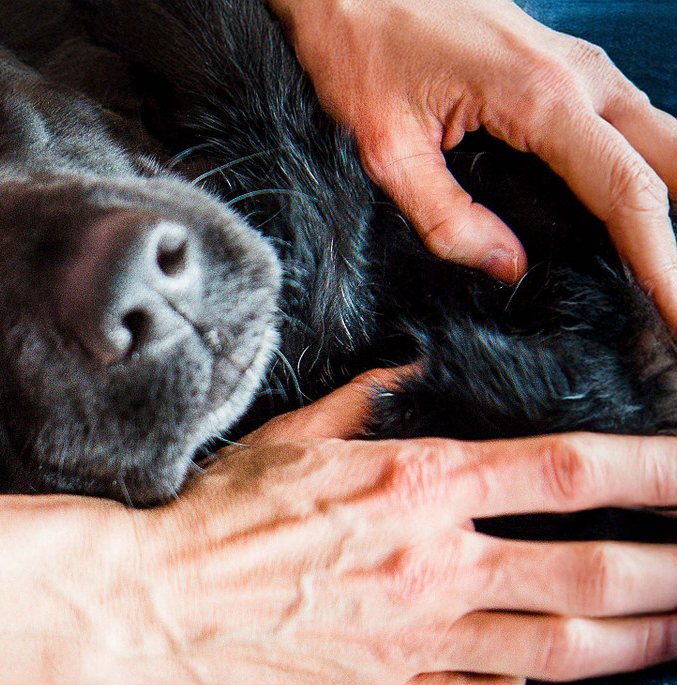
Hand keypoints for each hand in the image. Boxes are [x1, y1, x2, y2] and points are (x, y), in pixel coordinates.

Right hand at [0, 374, 676, 684]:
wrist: (146, 601)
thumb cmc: (211, 511)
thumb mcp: (289, 435)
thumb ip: (364, 402)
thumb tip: (411, 369)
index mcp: (413, 483)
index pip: (568, 468)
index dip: (656, 469)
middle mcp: (432, 561)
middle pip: (598, 567)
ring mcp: (414, 638)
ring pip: (564, 647)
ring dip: (639, 641)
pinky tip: (530, 681)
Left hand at [269, 0, 676, 327]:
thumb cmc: (361, 49)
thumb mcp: (386, 148)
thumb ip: (445, 217)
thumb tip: (507, 269)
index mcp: (540, 95)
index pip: (628, 191)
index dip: (661, 261)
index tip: (673, 313)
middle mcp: (579, 75)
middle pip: (671, 164)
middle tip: (671, 305)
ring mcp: (579, 65)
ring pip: (661, 140)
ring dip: (667, 205)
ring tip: (656, 273)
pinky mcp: (565, 67)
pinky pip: (627, 125)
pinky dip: (641, 174)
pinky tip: (627, 221)